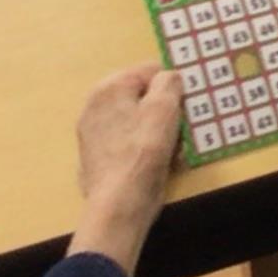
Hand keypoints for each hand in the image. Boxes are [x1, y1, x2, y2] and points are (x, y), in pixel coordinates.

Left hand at [71, 65, 183, 269]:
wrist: (119, 205)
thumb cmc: (144, 152)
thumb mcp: (165, 108)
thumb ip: (169, 82)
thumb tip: (169, 77)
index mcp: (108, 88)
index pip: (150, 70)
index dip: (172, 86)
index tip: (185, 107)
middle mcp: (94, 106)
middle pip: (142, 96)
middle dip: (164, 110)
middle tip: (179, 130)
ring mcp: (93, 133)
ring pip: (137, 120)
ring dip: (157, 130)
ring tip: (171, 151)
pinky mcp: (97, 157)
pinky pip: (128, 142)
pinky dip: (143, 148)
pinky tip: (155, 164)